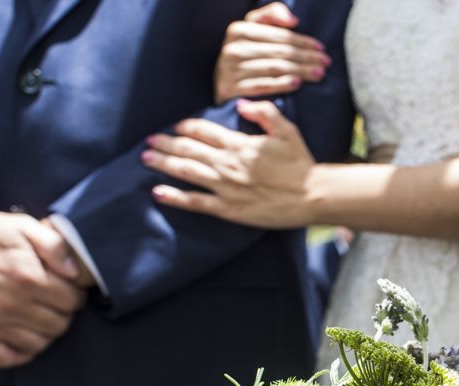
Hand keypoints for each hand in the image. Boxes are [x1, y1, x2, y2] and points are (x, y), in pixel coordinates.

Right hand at [0, 211, 86, 368]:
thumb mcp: (22, 225)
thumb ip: (54, 245)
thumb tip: (75, 272)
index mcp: (26, 278)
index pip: (72, 302)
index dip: (75, 294)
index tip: (68, 288)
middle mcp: (10, 304)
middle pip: (59, 325)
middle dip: (63, 313)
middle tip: (55, 302)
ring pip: (38, 344)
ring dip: (45, 332)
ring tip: (40, 316)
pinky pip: (6, 358)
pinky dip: (19, 352)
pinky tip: (22, 336)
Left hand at [144, 99, 317, 227]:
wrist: (312, 196)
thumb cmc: (301, 163)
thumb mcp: (287, 130)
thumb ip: (264, 112)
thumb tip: (241, 103)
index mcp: (239, 144)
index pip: (204, 130)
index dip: (186, 126)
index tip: (175, 126)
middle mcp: (228, 164)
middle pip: (188, 149)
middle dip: (166, 143)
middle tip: (149, 139)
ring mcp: (226, 188)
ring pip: (186, 172)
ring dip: (163, 164)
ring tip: (146, 158)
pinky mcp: (228, 209)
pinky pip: (195, 203)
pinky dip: (174, 197)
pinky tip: (158, 192)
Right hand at [215, 3, 330, 103]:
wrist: (222, 86)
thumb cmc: (244, 57)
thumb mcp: (253, 31)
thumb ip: (271, 15)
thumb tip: (293, 21)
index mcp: (238, 29)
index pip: (278, 36)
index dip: (302, 41)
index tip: (321, 48)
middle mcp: (232, 48)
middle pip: (279, 52)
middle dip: (306, 57)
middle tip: (326, 63)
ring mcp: (229, 69)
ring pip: (274, 68)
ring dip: (300, 71)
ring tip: (319, 74)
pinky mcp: (230, 89)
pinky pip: (263, 85)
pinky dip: (282, 84)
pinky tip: (298, 84)